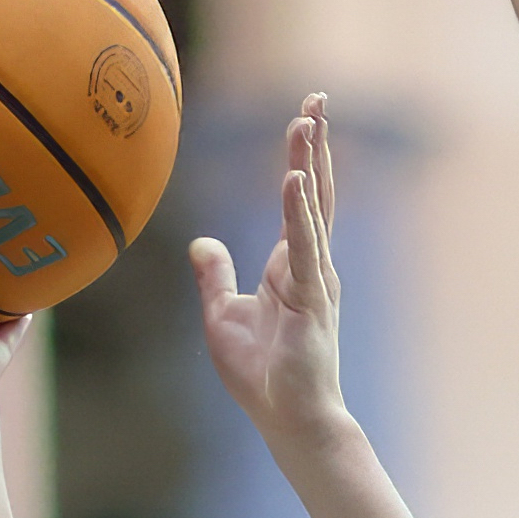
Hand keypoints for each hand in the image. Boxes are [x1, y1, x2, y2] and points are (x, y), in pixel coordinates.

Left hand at [193, 92, 350, 447]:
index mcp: (289, 265)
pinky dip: (298, 211)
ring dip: (309, 162)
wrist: (289, 419)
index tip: (306, 115)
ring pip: (312, 208)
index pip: (298, 199)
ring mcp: (314, 279)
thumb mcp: (223, 315)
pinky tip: (292, 178)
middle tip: (318, 97)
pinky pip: (302, 245)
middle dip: (316, 144)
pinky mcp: (310, 298)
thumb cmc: (263, 375)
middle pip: (314, 191)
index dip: (302, 157)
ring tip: (307, 119)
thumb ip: (216, 275)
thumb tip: (200, 242)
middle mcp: (309, 264)